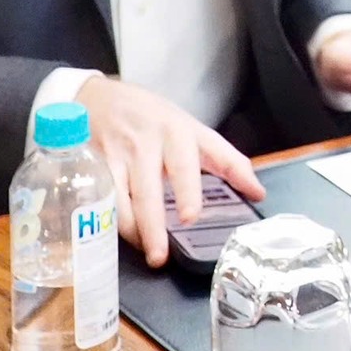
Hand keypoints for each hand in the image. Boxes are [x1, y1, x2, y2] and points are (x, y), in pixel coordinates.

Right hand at [74, 76, 262, 266]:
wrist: (98, 96)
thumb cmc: (153, 117)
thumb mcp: (192, 129)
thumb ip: (226, 160)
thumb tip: (258, 192)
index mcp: (176, 133)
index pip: (185, 163)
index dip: (189, 191)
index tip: (190, 217)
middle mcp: (145, 144)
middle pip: (149, 190)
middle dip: (154, 224)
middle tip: (161, 255)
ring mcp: (116, 155)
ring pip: (122, 200)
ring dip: (133, 231)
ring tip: (148, 254)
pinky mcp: (93, 167)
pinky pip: (101, 201)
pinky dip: (112, 223)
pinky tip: (124, 238)